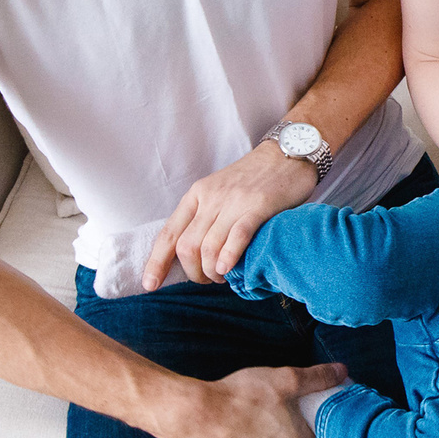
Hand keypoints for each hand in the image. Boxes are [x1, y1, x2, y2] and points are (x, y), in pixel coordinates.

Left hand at [142, 141, 318, 290]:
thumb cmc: (255, 178)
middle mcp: (210, 198)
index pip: (169, 234)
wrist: (288, 152)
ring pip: (209, 246)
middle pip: (187, 246)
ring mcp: (234, 202)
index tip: (150, 285)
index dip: (156, 263)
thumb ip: (207, 216)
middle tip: (208, 279)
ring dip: (213, 271)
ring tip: (224, 276)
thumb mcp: (221, 191)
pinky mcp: (258, 206)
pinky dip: (229, 257)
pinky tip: (229, 269)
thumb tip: (196, 254)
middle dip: (193, 272)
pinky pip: (237, 236)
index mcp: (197, 195)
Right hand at [158, 361, 344, 437]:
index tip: (302, 409)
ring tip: (249, 414)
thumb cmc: (240, 397)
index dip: (310, 421)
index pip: (315, 436)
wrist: (196, 415)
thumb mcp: (285, 379)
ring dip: (261, 436)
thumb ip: (317, 377)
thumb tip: (340, 372)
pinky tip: (233, 426)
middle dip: (283, 427)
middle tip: (272, 406)